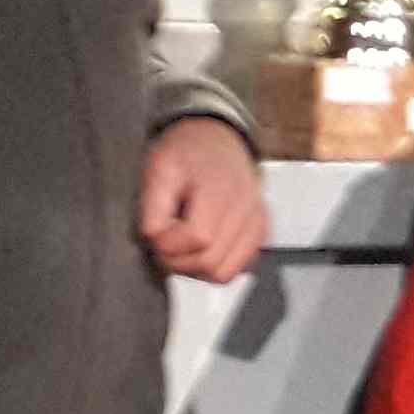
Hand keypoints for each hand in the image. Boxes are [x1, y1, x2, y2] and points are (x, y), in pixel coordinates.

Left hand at [140, 119, 265, 283]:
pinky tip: (203, 247)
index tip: (156, 232)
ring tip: (182, 246)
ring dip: (196, 268)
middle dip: (178, 260)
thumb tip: (155, 241)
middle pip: (210, 261)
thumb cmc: (187, 152)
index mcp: (221, 187)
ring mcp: (257, 222)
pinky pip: (238, 269)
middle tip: (164, 243)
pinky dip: (215, 266)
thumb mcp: (159, 169)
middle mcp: (246, 207)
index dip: (169, 243)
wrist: (216, 139)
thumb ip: (153, 208)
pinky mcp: (261, 234)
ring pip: (224, 273)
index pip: (198, 237)